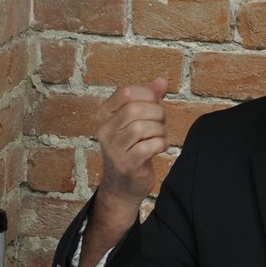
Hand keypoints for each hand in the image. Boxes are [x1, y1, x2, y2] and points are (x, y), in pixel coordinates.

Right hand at [82, 77, 168, 266]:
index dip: (148, 95)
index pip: (126, 92)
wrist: (122, 186)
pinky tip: (160, 147)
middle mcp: (104, 130)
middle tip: (161, 123)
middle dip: (157, 113)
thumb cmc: (132, 148)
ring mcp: (113, 148)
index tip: (156, 105)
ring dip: (159, 130)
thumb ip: (149, 99)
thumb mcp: (137, 120)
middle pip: (136, 108)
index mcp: (103, 115)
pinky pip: (149, 146)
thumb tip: (162, 80)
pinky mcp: (126, 164)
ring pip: (142, 127)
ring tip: (160, 136)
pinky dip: (161, 144)